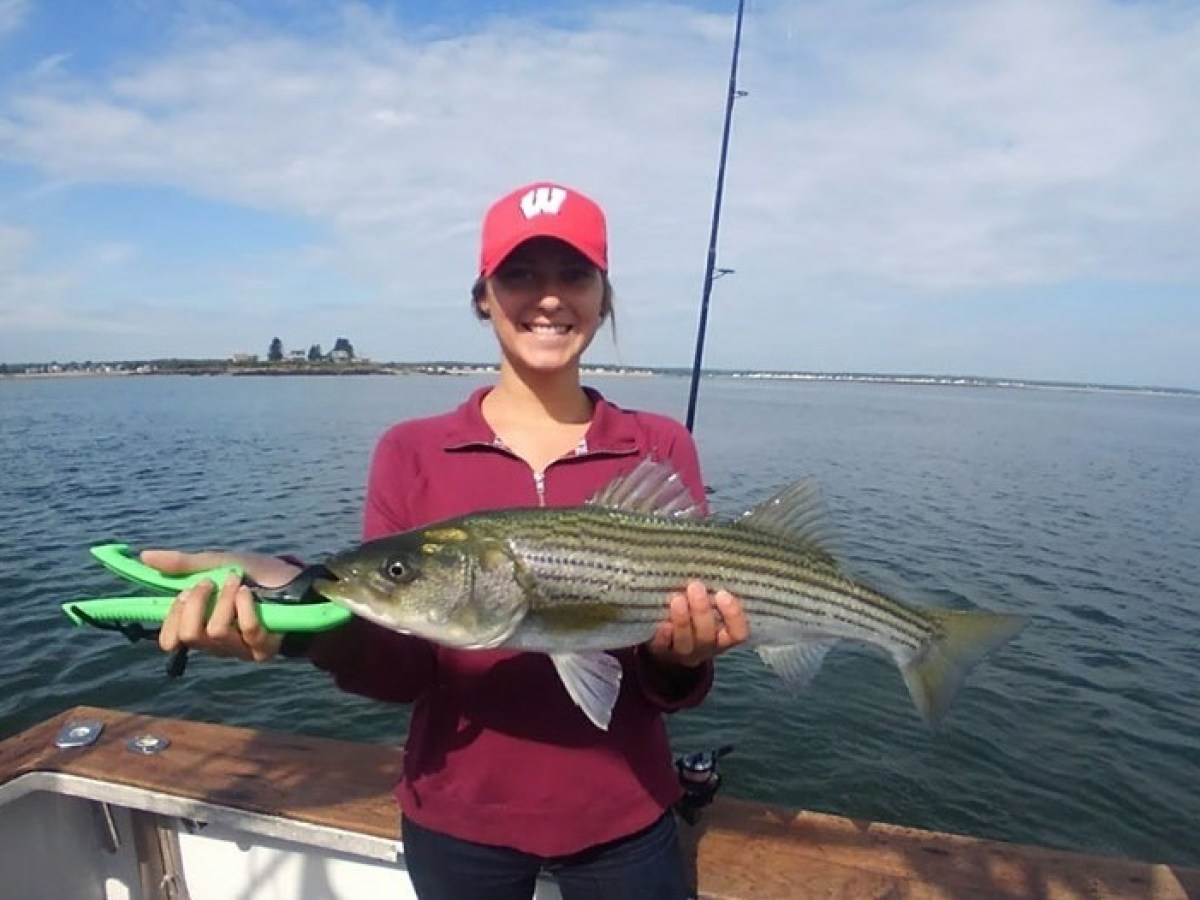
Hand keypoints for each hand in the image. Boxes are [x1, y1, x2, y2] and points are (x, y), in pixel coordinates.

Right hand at [140, 549, 299, 662]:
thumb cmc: (256, 574)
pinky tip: (250, 594)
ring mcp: (239, 649)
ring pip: (215, 632)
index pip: (169, 639)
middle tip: (208, 584)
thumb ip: (183, 564)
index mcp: (201, 625)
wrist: (297, 579)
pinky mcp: (262, 650)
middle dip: (196, 603)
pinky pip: (245, 630)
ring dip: (224, 600)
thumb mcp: (218, 563)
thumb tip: (143, 557)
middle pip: (189, 635)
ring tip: (237, 583)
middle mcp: (216, 643)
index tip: (181, 593)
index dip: (169, 618)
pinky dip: (245, 607)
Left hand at [645, 579, 749, 669]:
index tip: (723, 593)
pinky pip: (663, 648)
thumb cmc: (695, 614)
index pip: (738, 632)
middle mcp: (706, 647)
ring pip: (686, 642)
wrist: (669, 645)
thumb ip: (712, 593)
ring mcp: (684, 652)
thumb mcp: (710, 606)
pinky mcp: (662, 653)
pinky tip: (662, 624)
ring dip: (682, 620)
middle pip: (708, 635)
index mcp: (723, 637)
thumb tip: (708, 560)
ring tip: (676, 598)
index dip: (733, 615)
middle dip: (702, 611)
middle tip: (695, 586)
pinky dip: (663, 637)